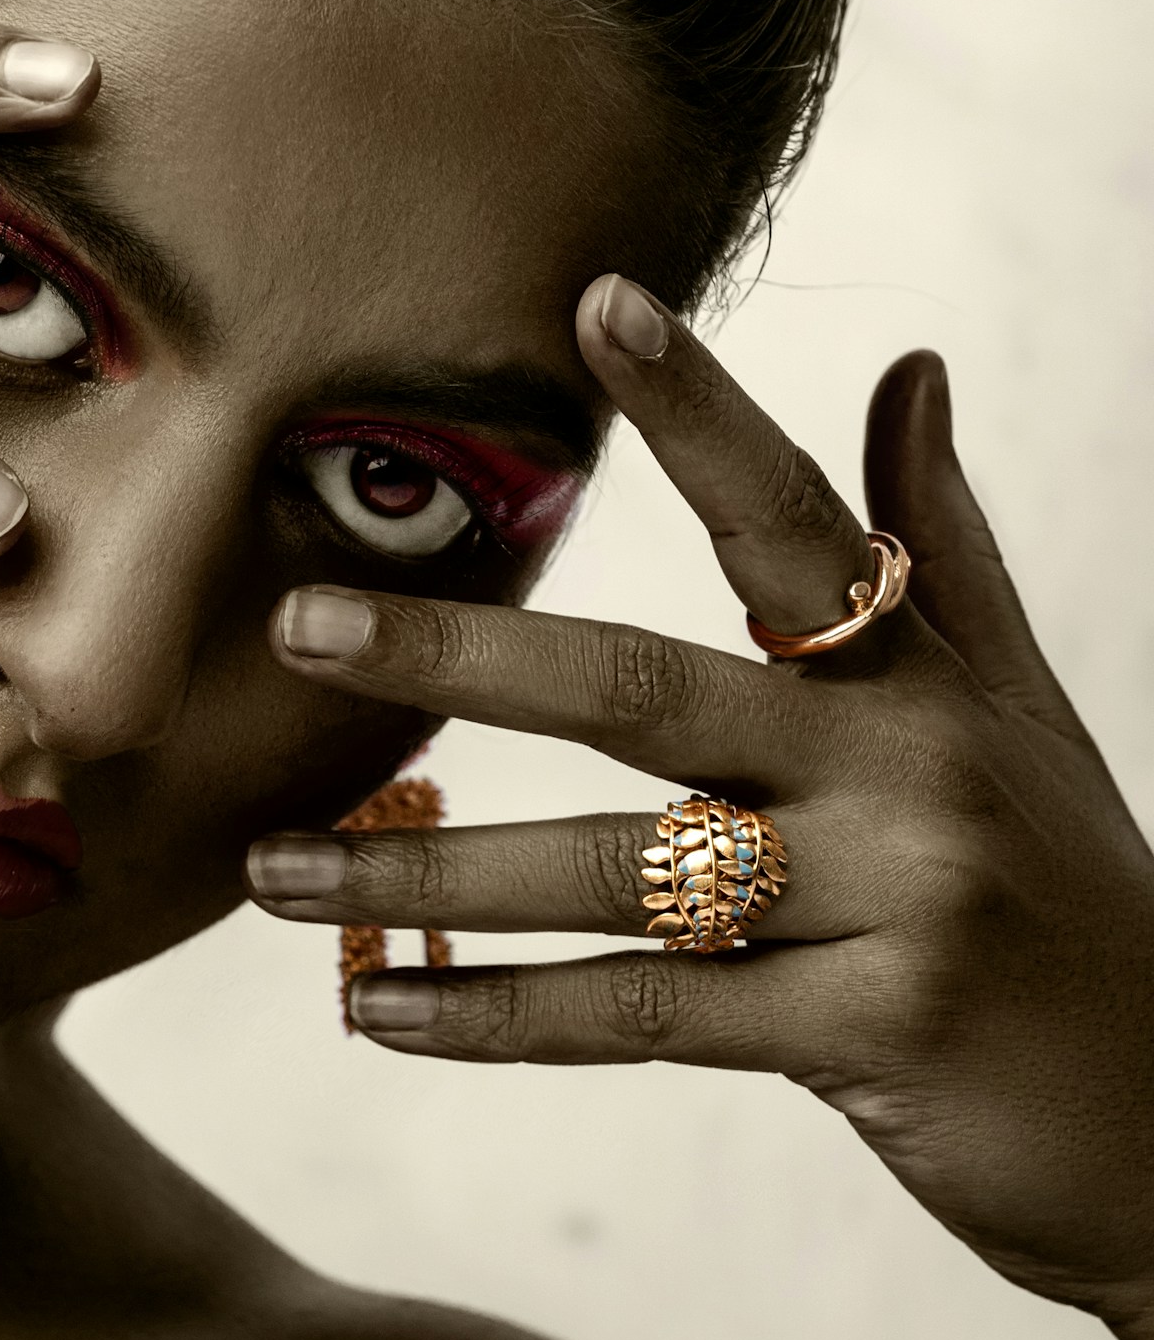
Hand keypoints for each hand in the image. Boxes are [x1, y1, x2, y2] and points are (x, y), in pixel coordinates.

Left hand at [248, 274, 1153, 1339]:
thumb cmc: (1066, 887)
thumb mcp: (1009, 706)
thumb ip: (940, 544)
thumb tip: (909, 362)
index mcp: (925, 670)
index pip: (797, 515)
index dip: (700, 411)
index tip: (595, 301)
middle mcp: (910, 765)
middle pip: (642, 689)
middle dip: (463, 654)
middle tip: (300, 624)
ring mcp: (897, 904)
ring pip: (614, 874)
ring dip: (428, 878)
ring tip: (273, 873)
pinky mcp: (872, 1038)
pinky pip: (645, 1019)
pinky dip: (502, 1016)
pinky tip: (380, 1015)